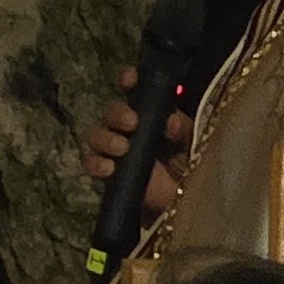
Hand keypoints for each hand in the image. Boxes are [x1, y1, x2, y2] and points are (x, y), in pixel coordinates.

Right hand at [81, 65, 190, 214]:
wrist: (181, 203)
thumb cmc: (188, 167)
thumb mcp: (192, 143)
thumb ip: (182, 129)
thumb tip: (169, 120)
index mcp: (149, 114)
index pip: (134, 90)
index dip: (128, 80)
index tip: (130, 80)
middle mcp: (127, 128)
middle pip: (111, 111)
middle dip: (117, 113)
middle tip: (131, 123)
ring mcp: (114, 151)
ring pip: (95, 134)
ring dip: (105, 138)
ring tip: (122, 148)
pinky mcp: (107, 174)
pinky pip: (91, 163)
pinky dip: (95, 163)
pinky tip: (108, 168)